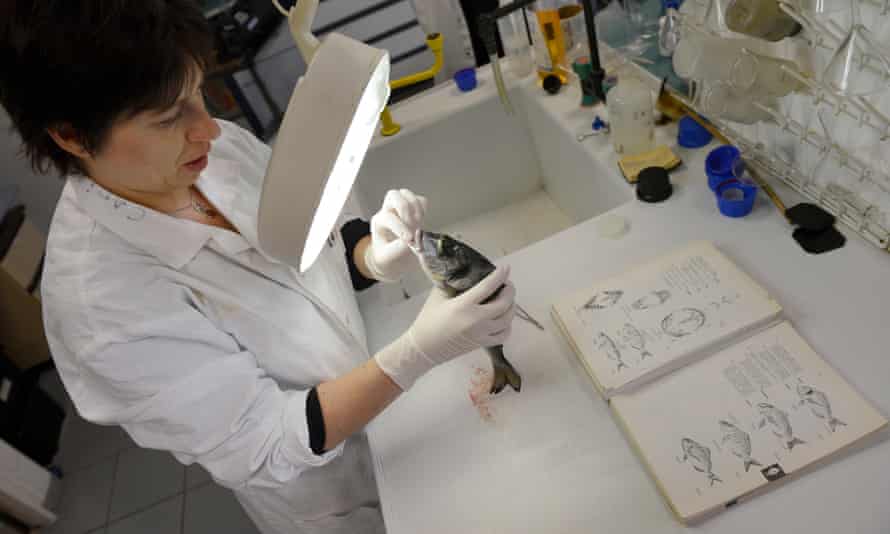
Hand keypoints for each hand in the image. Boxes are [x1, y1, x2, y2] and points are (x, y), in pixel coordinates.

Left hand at [364, 189, 427, 281]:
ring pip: (407, 194)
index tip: (409, 239)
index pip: (387, 217)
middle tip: (413, 224)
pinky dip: (423, 208)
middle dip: (405, 208)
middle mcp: (387, 211)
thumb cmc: (388, 257)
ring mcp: (400, 208)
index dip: (400, 227)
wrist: (392, 258)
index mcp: (378, 222)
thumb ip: (397, 249)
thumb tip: (412, 240)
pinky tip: (422, 221)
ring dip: (416, 207)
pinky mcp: (413, 209)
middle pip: (393, 195)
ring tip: (419, 223)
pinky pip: (420, 200)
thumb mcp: (387, 258)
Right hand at [374, 266, 515, 389]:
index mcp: (463, 306)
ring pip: (507, 320)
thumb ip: (453, 283)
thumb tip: (465, 272)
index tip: (505, 268)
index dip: (499, 276)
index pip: (487, 287)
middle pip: (503, 304)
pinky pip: (503, 335)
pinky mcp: (482, 344)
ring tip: (508, 300)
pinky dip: (507, 326)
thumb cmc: (429, 320)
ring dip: (511, 307)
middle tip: (507, 284)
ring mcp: (481, 334)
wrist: (424, 348)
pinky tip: (504, 319)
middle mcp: (476, 320)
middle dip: (510, 291)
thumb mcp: (438, 296)